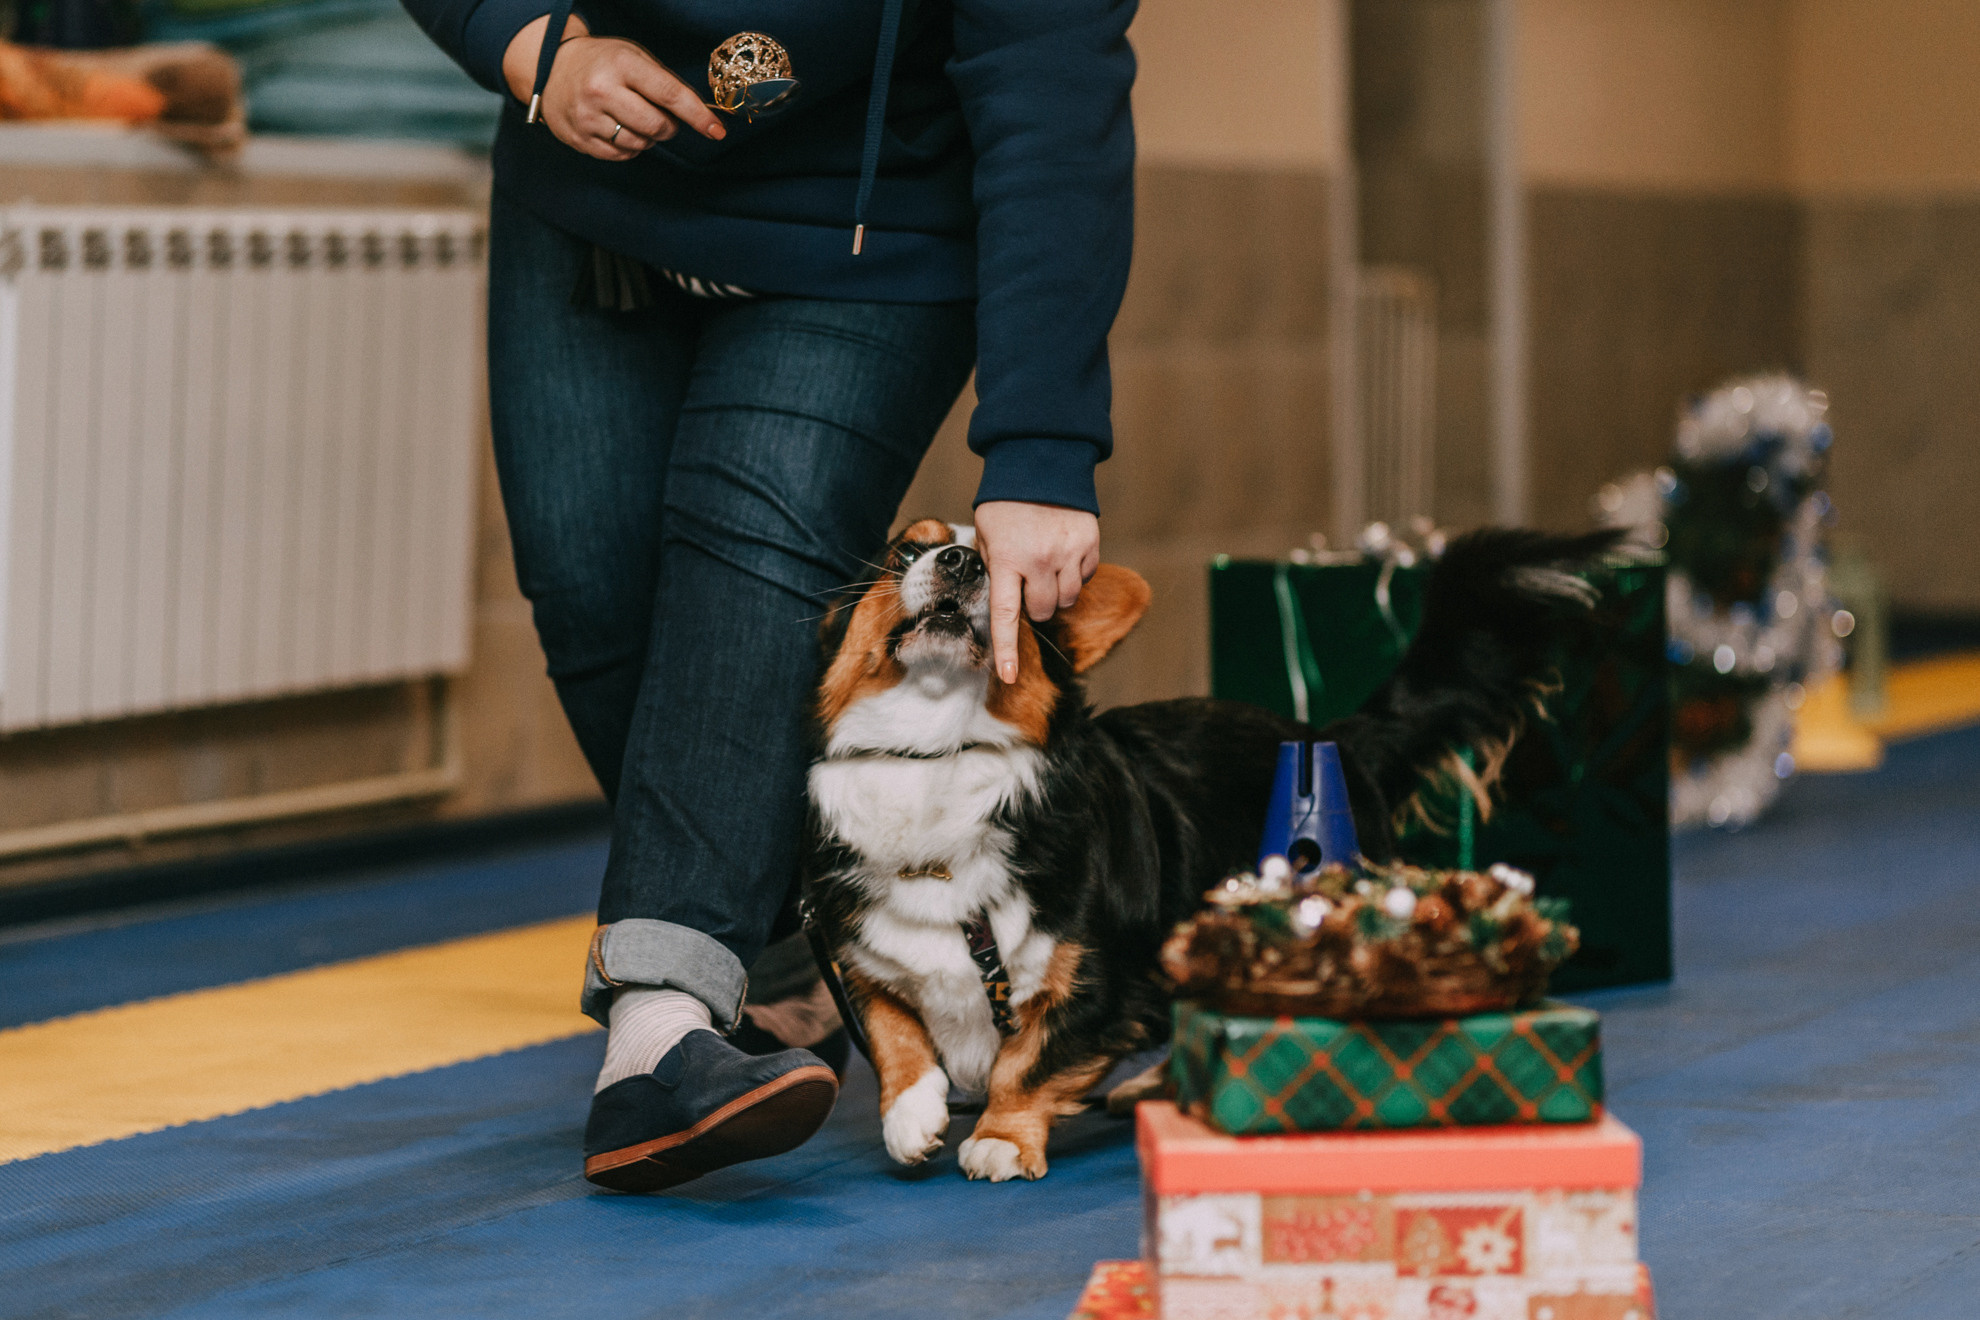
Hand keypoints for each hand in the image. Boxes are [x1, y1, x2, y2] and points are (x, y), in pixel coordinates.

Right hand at [503, 15, 724, 160]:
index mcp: (621, 64)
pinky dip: (628, 147)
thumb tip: (699, 114)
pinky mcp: (578, 138)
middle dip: (668, 127)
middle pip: (656, 126)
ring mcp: (587, 116)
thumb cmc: (602, 62)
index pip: (669, 94)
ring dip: (647, 138)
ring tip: (633, 119)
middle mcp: (601, 90)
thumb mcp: (632, 57)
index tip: (716, 130)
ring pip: (639, 144)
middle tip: (661, 118)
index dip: (697, 115)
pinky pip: (620, 155)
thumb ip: (663, 82)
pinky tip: (618, 129)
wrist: (550, 68)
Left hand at [974, 501, 1099, 684]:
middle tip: (1027, 583)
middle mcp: (1039, 560)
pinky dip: (1075, 573)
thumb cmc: (1005, 501)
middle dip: (1034, 606)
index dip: (1007, 649)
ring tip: (1045, 565)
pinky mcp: (1089, 543)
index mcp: (1006, 559)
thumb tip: (1007, 600)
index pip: (1006, 615)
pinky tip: (1062, 551)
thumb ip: (995, 567)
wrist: (1040, 460)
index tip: (1008, 676)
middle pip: (1043, 611)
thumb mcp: (986, 533)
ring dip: (1055, 592)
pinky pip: (1085, 577)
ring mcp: (1067, 552)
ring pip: (1067, 599)